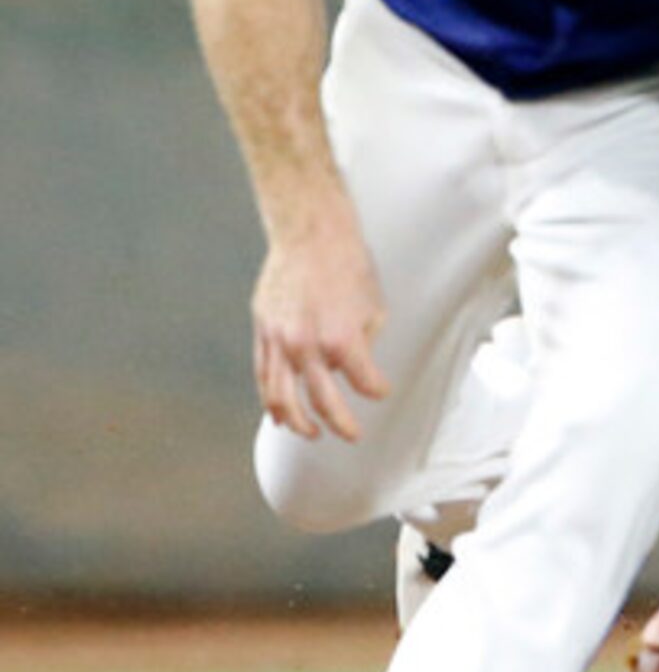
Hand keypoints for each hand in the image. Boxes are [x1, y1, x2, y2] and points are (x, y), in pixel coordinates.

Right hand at [252, 215, 388, 441]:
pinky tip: (279, 414)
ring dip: (297, 421)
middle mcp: (307, 345)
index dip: (376, 390)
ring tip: (311, 433)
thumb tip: (350, 368)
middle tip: (352, 435)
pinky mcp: (263, 331)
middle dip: (340, 423)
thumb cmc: (348, 266)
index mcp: (341, 340)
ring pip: (282, 396)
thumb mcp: (373, 307)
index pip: (364, 382)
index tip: (381, 391)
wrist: (310, 236)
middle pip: (322, 401)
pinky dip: (271, 398)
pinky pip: (264, 374)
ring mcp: (280, 340)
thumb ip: (363, 344)